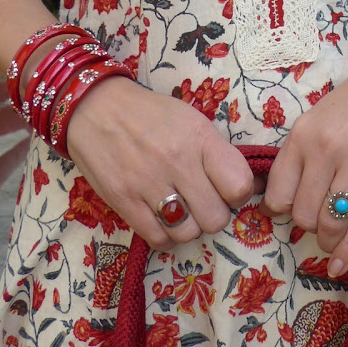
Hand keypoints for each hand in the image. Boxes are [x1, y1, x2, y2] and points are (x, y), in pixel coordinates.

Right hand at [67, 76, 254, 249]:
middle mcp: (177, 162)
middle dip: (212, 215)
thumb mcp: (193, 122)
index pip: (239, 187)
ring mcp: (147, 183)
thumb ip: (219, 154)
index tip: (226, 190)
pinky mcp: (122, 200)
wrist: (95, 107)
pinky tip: (162, 221)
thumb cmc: (152, 115)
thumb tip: (252, 186)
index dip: (238, 195)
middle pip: (216, 219)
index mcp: (200, 139)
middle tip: (201, 203)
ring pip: (188, 233)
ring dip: (188, 227)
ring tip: (180, 212)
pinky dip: (165, 236)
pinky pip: (158, 239)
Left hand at [259, 35, 347, 275]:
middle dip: (307, 227)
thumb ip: (300, 157)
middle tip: (317, 222)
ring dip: (327, 239)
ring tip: (331, 239)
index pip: (277, 193)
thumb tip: (278, 201)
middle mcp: (325, 148)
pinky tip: (340, 265)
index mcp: (302, 135)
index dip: (278, 211)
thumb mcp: (318, 120)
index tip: (285, 214)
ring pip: (330, 222)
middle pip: (302, 214)